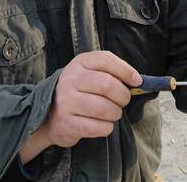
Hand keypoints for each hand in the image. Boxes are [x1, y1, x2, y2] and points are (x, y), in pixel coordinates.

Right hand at [19, 51, 139, 161]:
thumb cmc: (78, 91)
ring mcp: (67, 102)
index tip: (137, 81)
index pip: (106, 59)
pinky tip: (103, 124)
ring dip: (116, 113)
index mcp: (79, 63)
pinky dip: (107, 127)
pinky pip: (98, 127)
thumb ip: (111, 72)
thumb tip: (138, 81)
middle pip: (107, 85)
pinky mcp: (67, 123)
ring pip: (104, 108)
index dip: (126, 70)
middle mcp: (70, 79)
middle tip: (123, 101)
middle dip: (123, 96)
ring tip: (113, 113)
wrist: (48, 114)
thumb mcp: (90, 73)